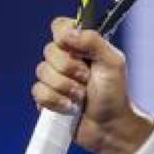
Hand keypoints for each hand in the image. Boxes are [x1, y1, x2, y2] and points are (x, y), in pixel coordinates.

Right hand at [32, 17, 153, 153]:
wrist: (109, 126)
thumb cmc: (115, 94)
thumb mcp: (112, 63)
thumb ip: (93, 42)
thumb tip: (68, 32)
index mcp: (82, 46)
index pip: (60, 26)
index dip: (62, 35)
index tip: (75, 48)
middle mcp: (66, 59)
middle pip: (49, 50)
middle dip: (69, 68)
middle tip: (87, 78)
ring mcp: (55, 78)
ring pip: (42, 72)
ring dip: (65, 87)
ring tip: (81, 96)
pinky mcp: (46, 97)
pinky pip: (37, 92)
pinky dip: (56, 101)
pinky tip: (70, 107)